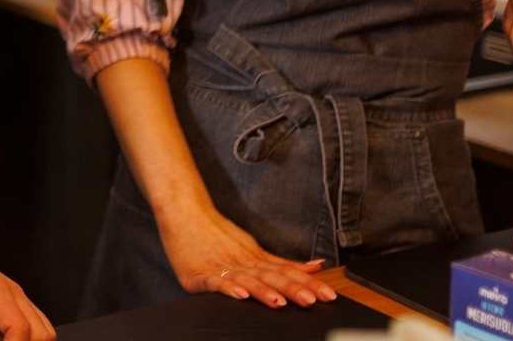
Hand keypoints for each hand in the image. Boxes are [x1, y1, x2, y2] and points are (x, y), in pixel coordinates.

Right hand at [158, 201, 336, 308]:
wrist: (184, 211)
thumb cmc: (216, 232)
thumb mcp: (253, 246)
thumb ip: (282, 262)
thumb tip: (315, 266)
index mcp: (256, 259)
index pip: (287, 273)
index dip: (308, 284)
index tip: (329, 295)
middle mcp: (243, 263)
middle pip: (271, 277)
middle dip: (293, 290)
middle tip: (311, 301)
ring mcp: (222, 268)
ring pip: (247, 280)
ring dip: (263, 291)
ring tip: (278, 301)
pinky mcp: (199, 274)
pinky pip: (215, 282)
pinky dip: (227, 288)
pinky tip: (239, 295)